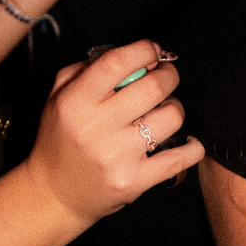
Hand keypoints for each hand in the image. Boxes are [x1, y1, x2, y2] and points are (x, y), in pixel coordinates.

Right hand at [25, 40, 204, 225]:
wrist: (54, 195)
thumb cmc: (58, 140)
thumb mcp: (57, 97)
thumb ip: (85, 69)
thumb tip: (130, 54)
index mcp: (76, 101)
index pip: (117, 63)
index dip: (143, 50)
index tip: (152, 50)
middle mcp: (96, 128)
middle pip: (152, 87)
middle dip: (168, 75)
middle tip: (165, 77)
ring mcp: (117, 157)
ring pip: (170, 118)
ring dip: (174, 108)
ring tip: (164, 111)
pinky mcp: (134, 182)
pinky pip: (180, 158)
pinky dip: (191, 148)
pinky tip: (187, 142)